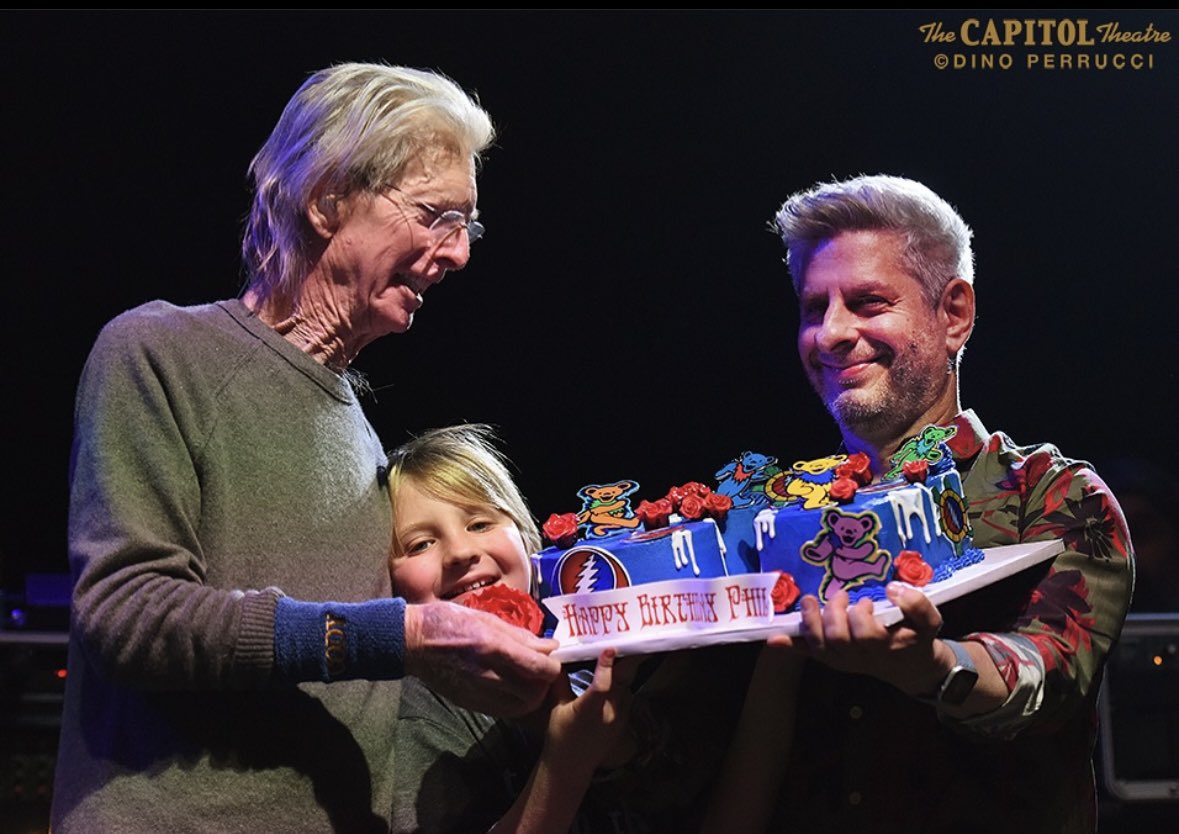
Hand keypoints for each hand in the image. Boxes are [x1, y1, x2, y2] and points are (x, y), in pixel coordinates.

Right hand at [403, 602, 561, 716]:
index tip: (551, 658)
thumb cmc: (448, 621)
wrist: (412, 642)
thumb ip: (519, 635)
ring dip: (532, 695)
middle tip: (541, 670)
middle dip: (545, 683)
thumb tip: (548, 645)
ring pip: (522, 706)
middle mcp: (489, 674)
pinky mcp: (470, 703)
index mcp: (494, 647)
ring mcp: (479, 692)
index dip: (553, 666)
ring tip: (527, 680)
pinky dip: (515, 703)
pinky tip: (510, 688)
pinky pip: (504, 710)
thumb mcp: (485, 618)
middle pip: (536, 693)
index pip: (540, 668)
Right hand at [544, 649, 640, 770]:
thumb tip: (557, 659)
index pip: (600, 685)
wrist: (571, 765)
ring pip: (628, 687)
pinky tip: (619, 676)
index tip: (609, 649)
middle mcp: (608, 714)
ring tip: (624, 653)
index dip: (606, 667)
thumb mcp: (557, 707)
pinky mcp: (624, 722)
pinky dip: (624, 685)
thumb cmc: (560, 735)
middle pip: (623, 682)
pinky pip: (628, 697)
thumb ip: (560, 682)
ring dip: (626, 671)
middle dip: (627, 661)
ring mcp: (619, 718)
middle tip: (629, 641)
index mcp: (588, 710)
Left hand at [795, 583, 952, 695]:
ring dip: (810, 622)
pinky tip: (774, 639)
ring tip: (810, 601)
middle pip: (837, 639)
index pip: (865, 634)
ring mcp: (842, 660)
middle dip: (834, 613)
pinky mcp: (830, 658)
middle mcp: (859, 658)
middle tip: (841, 596)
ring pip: (819, 646)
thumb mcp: (930, 621)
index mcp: (884, 647)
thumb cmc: (917, 638)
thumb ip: (917, 604)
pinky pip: (808, 653)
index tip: (867, 602)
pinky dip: (791, 645)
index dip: (861, 616)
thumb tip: (892, 588)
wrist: (910, 667)